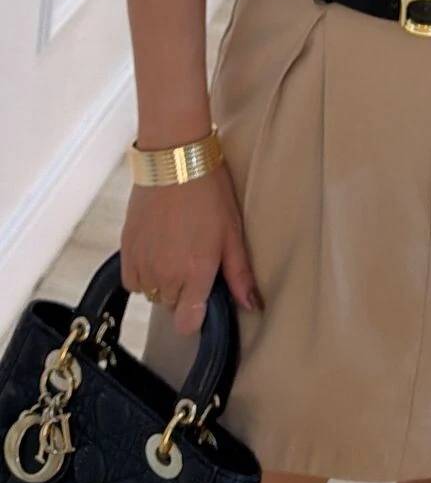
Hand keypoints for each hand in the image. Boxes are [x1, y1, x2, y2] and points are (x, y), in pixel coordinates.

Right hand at [120, 161, 262, 336]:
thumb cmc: (209, 191)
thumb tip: (252, 305)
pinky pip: (132, 280)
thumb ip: (240, 274)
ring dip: (162, 281)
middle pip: (171, 306)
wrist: (174, 159)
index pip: (187, 324)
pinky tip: (156, 251)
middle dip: (183, 291)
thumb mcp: (232, 232)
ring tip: (175, 251)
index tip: (203, 298)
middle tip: (194, 260)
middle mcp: (166, 275)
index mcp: (196, 273)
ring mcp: (143, 263)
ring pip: (151, 293)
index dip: (196, 316)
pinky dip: (143, 272)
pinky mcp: (126, 250)